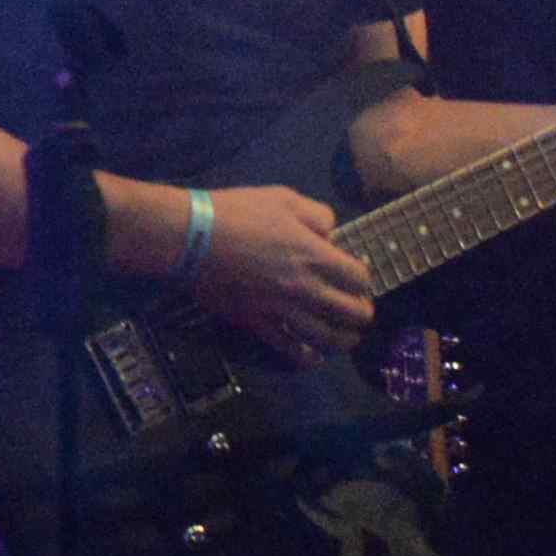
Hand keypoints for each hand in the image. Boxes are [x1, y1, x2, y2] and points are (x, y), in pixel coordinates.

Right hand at [188, 184, 375, 361]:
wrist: (191, 238)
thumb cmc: (237, 213)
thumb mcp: (284, 198)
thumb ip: (317, 215)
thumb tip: (329, 234)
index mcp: (315, 255)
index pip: (359, 278)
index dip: (364, 279)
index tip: (357, 278)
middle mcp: (305, 288)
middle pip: (350, 312)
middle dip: (361, 313)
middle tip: (360, 311)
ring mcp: (281, 309)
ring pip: (326, 337)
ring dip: (343, 340)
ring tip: (347, 338)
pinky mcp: (257, 322)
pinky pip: (288, 348)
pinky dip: (306, 358)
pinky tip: (313, 357)